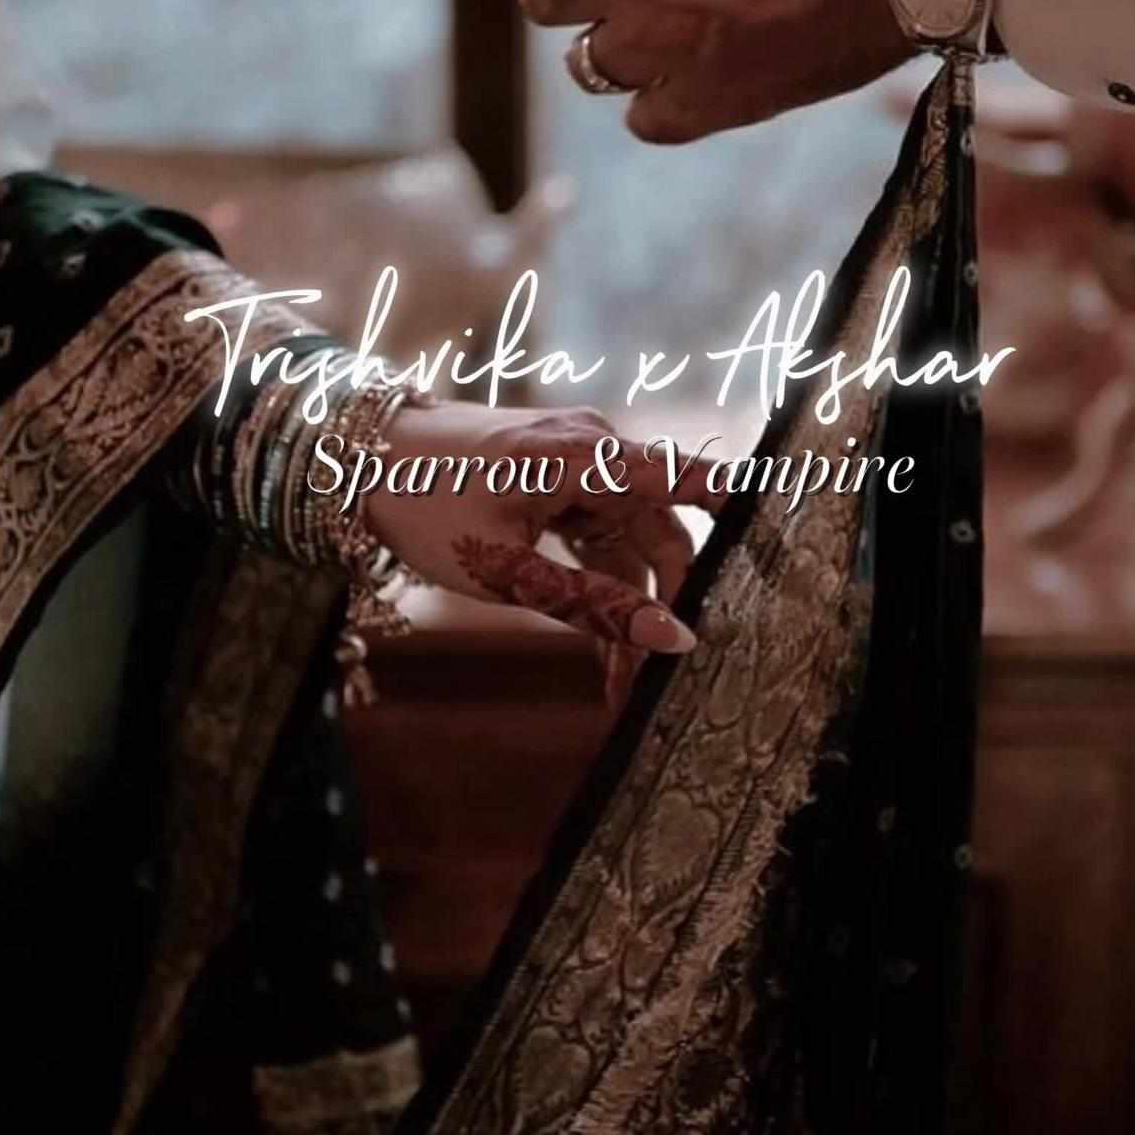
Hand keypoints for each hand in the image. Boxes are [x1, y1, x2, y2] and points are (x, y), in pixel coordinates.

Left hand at [363, 402, 719, 695]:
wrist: (353, 460)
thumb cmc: (428, 505)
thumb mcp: (509, 571)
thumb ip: (594, 606)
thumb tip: (675, 641)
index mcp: (594, 456)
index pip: (698, 480)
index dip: (748, 515)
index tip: (780, 564)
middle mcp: (598, 451)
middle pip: (663, 534)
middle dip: (664, 609)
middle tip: (653, 683)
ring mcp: (577, 465)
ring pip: (629, 544)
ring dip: (628, 608)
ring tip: (617, 683)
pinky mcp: (556, 482)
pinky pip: (598, 537)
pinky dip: (600, 585)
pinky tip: (599, 645)